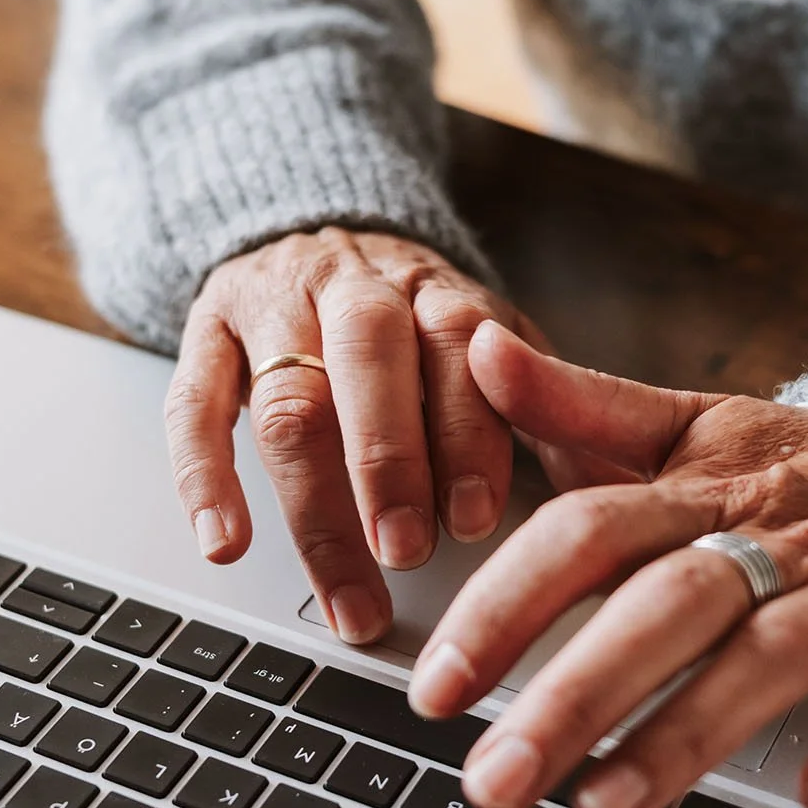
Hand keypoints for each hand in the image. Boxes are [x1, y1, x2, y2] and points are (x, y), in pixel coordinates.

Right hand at [165, 230, 547, 644]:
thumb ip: (546, 413)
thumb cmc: (416, 323)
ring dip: (314, 502)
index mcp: (438, 293)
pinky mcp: (205, 332)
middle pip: (367, 363)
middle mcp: (355, 290)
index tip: (476, 520)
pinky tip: (225, 544)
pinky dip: (203, 478)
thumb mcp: (494, 347)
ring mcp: (273, 308)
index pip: (457, 349)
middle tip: (405, 551)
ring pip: (287, 398)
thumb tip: (617, 498)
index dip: (466, 435)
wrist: (314, 220)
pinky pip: (190, 404)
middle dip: (388, 462)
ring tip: (344, 587)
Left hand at [408, 324, 807, 807]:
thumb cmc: (798, 468)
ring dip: (687, 734)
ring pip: (772, 659)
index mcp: (699, 486)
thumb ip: (579, 403)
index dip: (506, 605)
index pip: (587, 533)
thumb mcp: (688, 424)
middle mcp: (772, 537)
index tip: (437, 687)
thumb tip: (475, 351)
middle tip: (493, 780)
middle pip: (666, 607)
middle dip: (575, 694)